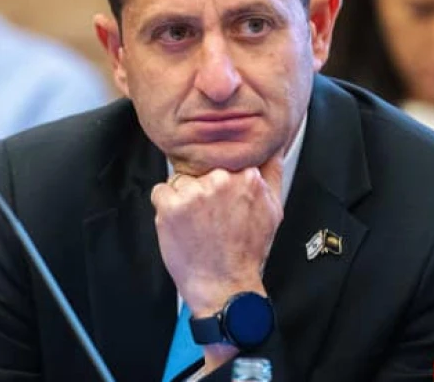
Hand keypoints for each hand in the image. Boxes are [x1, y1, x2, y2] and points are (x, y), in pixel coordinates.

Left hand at [151, 157, 283, 318]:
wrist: (225, 286)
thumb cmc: (247, 251)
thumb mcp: (273, 210)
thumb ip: (272, 174)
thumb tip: (272, 148)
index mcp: (246, 176)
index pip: (223, 157)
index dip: (219, 177)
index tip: (222, 198)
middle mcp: (220, 180)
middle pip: (201, 168)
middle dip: (203, 187)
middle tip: (212, 217)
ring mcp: (195, 193)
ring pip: (180, 179)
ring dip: (184, 197)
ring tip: (198, 224)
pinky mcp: (171, 206)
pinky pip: (161, 192)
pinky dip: (166, 207)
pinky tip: (182, 226)